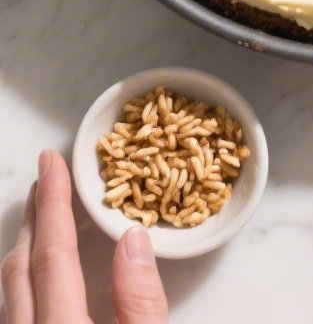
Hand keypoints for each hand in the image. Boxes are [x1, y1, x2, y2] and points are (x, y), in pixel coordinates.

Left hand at [1, 150, 167, 322]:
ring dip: (25, 246)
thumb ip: (141, 299)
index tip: (51, 163)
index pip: (52, 254)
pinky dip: (21, 279)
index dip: (52, 203)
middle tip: (46, 178)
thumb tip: (133, 238)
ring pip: (9, 289)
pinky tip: (36, 273)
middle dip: (35, 215)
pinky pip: (10, 312)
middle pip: (21, 265)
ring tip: (43, 215)